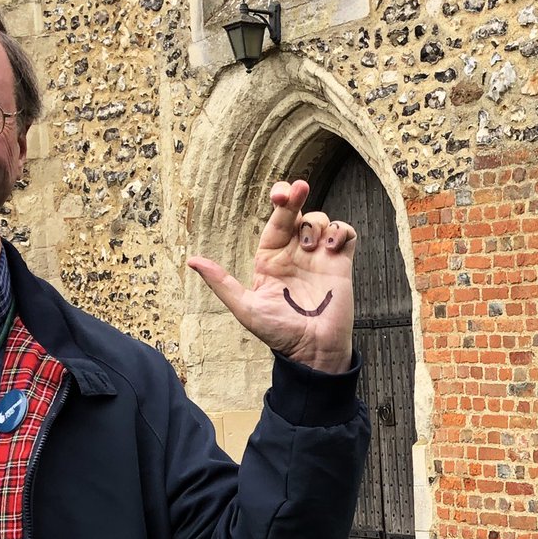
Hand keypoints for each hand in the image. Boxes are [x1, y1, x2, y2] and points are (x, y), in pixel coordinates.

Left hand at [187, 179, 355, 374]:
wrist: (313, 350)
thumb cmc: (279, 333)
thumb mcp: (246, 307)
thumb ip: (221, 282)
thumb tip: (192, 261)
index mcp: (271, 259)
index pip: (276, 221)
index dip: (281, 202)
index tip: (282, 195)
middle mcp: (294, 254)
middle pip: (298, 212)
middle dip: (298, 196)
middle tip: (300, 188)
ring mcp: (319, 257)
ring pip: (320, 220)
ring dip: (317, 225)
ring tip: (312, 247)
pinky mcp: (340, 264)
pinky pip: (344, 234)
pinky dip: (340, 232)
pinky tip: (332, 246)